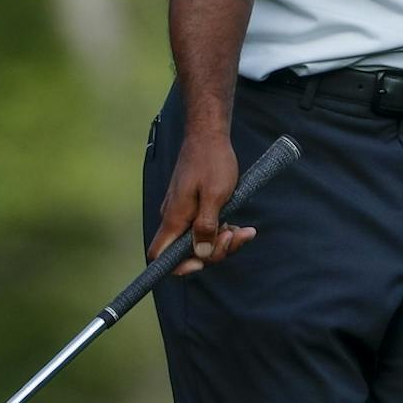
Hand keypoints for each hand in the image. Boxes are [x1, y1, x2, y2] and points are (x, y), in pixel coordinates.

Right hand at [148, 126, 258, 275]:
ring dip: (222, 241)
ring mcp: (183, 213)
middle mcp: (174, 218)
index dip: (177, 267)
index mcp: (174, 218)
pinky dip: (221, 230)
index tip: (201, 263)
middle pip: (186, 252)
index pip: (159, 256)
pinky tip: (240, 225)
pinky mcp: (193, 207)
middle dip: (214, 251)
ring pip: (199, 241)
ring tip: (243, 230)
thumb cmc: (212, 162)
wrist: (209, 135)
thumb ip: (206, 226)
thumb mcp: (216, 196)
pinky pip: (204, 228)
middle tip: (236, 235)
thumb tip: (201, 253)